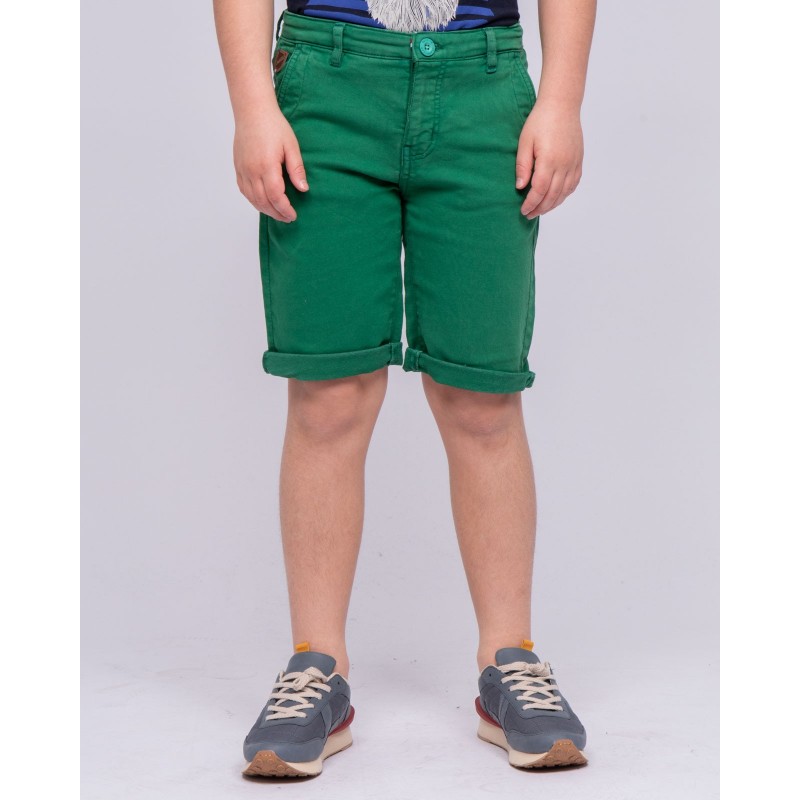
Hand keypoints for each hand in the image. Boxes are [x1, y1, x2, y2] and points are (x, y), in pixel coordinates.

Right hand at [233, 110, 307, 221]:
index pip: (276, 196)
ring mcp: (243, 170)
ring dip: (265, 209)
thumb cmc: (273, 126)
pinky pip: (244, 191)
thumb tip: (303, 189)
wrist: (252, 111)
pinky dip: (254, 201)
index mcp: (266, 166)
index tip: (293, 215)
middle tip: (288, 218)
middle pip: (263, 201)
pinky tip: (263, 203)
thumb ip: (296, 169)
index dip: (285, 209)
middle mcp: (252, 170)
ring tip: (278, 213)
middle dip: (276, 213)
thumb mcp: (291, 146)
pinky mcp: (238, 168)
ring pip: (252, 199)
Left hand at [516, 101, 583, 218]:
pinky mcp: (579, 160)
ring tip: (540, 209)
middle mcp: (564, 164)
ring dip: (552, 204)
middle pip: (553, 195)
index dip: (531, 203)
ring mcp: (574, 163)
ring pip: (564, 192)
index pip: (540, 190)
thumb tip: (520, 187)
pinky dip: (564, 194)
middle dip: (540, 208)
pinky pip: (573, 184)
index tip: (524, 211)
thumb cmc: (540, 121)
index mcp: (549, 160)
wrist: (562, 105)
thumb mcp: (525, 142)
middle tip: (529, 214)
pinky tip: (556, 198)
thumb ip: (523, 166)